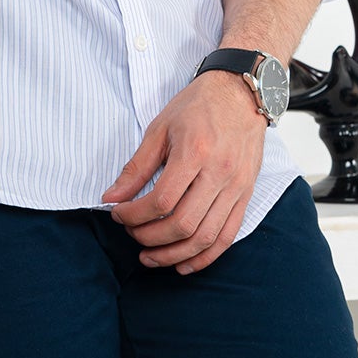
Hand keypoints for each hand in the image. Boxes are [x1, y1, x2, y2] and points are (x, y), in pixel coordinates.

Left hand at [100, 71, 265, 273]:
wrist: (241, 93)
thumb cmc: (199, 106)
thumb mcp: (160, 128)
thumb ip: (137, 166)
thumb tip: (111, 196)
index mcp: (195, 153)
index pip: (161, 200)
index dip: (134, 215)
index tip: (119, 214)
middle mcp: (219, 174)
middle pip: (182, 224)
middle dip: (150, 237)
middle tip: (132, 234)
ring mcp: (236, 187)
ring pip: (205, 237)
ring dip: (173, 255)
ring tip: (150, 257)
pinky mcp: (246, 195)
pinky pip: (227, 237)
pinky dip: (204, 257)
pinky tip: (183, 264)